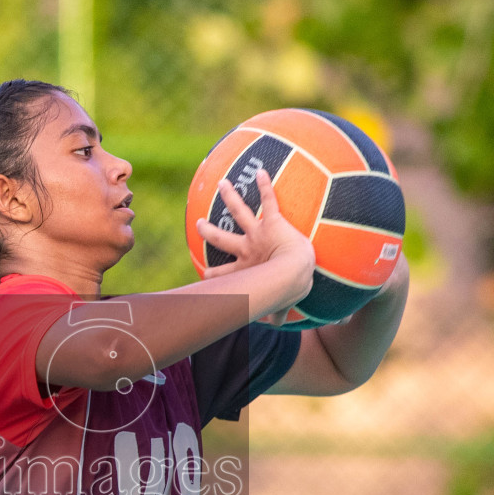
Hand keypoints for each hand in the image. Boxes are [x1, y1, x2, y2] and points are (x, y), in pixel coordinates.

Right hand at [196, 169, 313, 312]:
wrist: (295, 272)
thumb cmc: (289, 289)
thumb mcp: (280, 304)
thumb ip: (277, 314)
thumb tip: (276, 324)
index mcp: (247, 269)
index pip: (224, 274)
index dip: (213, 277)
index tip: (205, 276)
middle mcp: (247, 249)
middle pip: (222, 240)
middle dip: (208, 232)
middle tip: (199, 224)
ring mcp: (258, 233)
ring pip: (239, 212)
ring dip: (230, 197)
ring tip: (222, 183)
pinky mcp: (273, 221)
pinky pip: (269, 200)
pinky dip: (265, 184)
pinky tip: (262, 170)